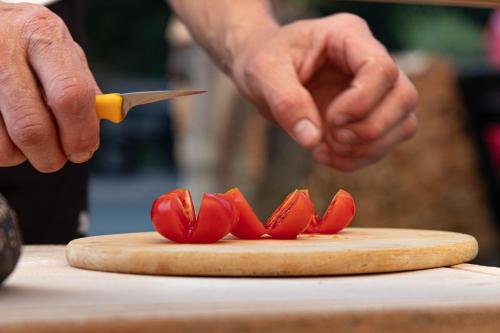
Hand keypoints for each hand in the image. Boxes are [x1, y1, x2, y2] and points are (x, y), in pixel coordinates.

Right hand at [0, 3, 98, 171]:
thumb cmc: (30, 46)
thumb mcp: (60, 52)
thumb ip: (82, 88)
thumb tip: (93, 131)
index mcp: (42, 34)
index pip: (70, 95)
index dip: (81, 133)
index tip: (84, 150)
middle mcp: (4, 48)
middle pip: (33, 129)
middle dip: (53, 156)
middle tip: (59, 157)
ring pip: (5, 145)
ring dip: (25, 155)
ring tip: (30, 138)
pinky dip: (5, 150)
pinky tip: (8, 130)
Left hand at [231, 13, 417, 170]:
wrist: (260, 72)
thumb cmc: (262, 60)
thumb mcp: (263, 73)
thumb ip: (286, 102)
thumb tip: (313, 139)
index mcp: (348, 36)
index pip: (382, 68)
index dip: (362, 102)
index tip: (330, 119)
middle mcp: (369, 60)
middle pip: (404, 97)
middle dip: (369, 129)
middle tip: (330, 136)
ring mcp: (373, 90)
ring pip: (403, 123)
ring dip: (368, 148)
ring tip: (325, 149)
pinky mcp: (366, 115)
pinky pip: (384, 143)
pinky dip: (358, 158)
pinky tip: (325, 155)